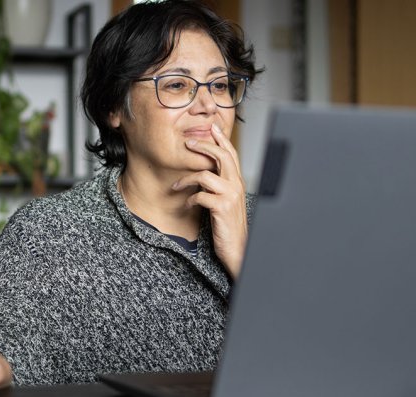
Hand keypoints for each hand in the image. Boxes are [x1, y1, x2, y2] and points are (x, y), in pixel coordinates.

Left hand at [172, 123, 247, 279]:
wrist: (239, 249)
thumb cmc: (230, 226)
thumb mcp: (227, 202)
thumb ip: (220, 187)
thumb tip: (205, 174)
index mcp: (238, 182)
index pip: (232, 154)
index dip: (221, 139)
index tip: (211, 127)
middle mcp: (237, 186)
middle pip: (222, 156)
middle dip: (204, 146)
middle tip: (188, 143)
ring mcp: (230, 196)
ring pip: (205, 175)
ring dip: (186, 179)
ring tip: (176, 185)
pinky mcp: (222, 208)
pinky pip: (200, 195)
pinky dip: (189, 199)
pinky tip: (186, 205)